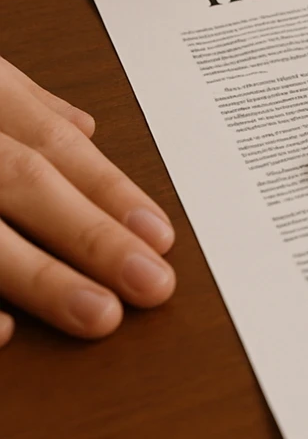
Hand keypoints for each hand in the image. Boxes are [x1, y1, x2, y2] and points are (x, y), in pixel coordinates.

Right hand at [0, 56, 175, 346]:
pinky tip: (3, 334)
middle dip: (94, 235)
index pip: (54, 147)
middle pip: (28, 182)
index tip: (161, 236)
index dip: (109, 190)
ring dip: (41, 277)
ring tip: (100, 313)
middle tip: (154, 283)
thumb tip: (82, 129)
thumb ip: (24, 104)